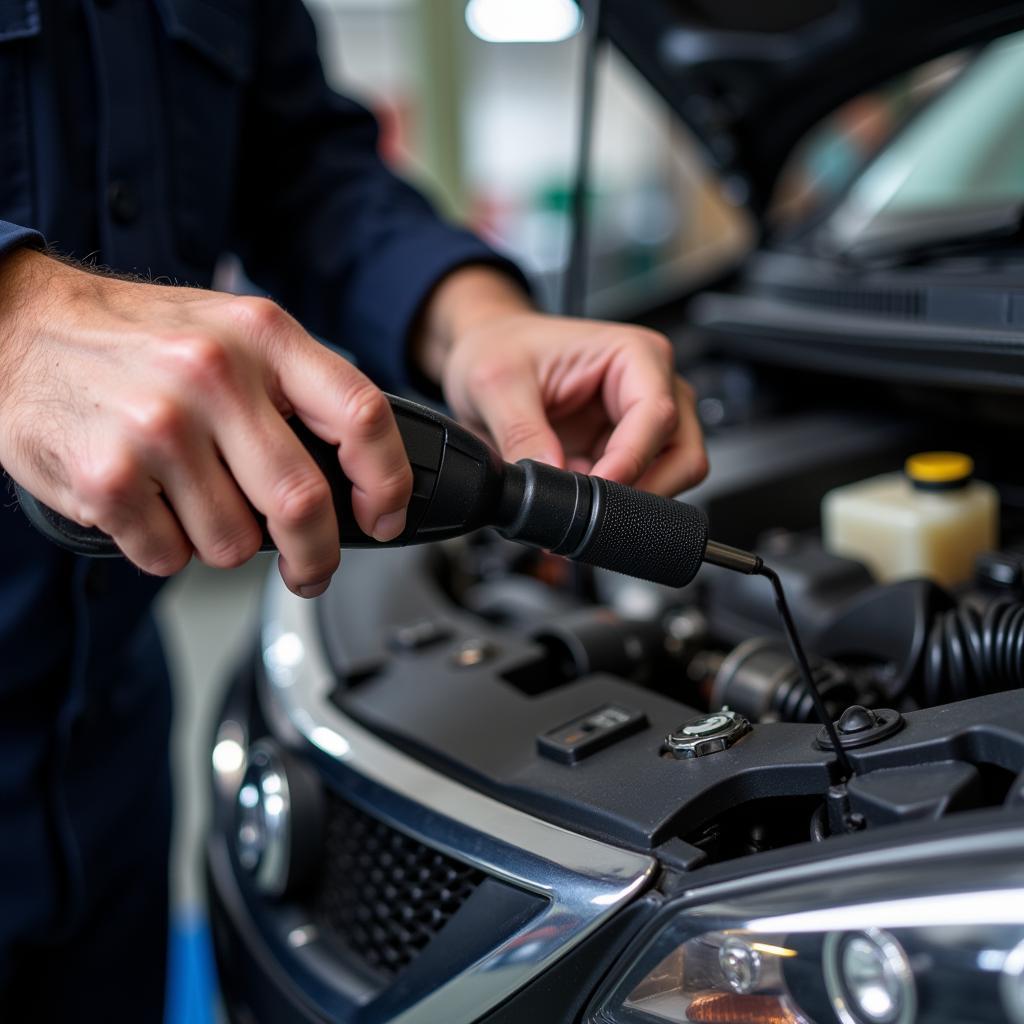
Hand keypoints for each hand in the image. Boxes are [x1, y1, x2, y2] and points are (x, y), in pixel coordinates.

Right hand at [0, 249, 412, 596]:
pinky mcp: (108, 477)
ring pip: (236, 545)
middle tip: (312, 566)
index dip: (387, 481)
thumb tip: (358, 471)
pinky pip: (171, 558)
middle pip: (303, 502)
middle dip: (317, 555)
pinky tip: (151, 505)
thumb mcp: (232, 331)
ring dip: (225, 543)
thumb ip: (296, 389)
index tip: (384, 516)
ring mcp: (158, 428)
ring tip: (193, 499)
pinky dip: (169, 549)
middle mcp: (212, 376)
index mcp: (262, 337)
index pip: (361, 416)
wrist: (16, 325)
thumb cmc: (135, 336)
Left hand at [415, 267, 706, 495]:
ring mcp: (644, 425)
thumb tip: (549, 476)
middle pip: (682, 456)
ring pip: (670, 480)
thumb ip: (522, 432)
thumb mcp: (495, 383)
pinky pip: (637, 492)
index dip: (630, 462)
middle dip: (641, 493)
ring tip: (574, 507)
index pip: (657, 416)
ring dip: (625, 504)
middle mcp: (654, 387)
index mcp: (636, 355)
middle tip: (590, 513)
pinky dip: (608, 509)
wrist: (489, 352)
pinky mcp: (626, 453)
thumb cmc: (502, 346)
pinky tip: (573, 508)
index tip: (593, 490)